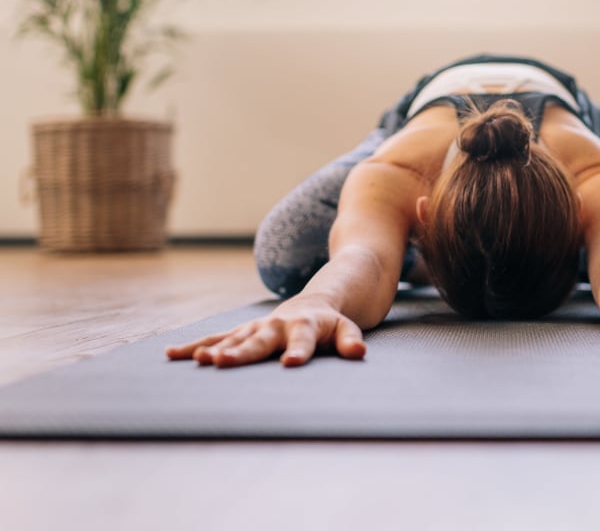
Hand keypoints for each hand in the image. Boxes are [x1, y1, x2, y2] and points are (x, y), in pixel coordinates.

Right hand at [165, 294, 365, 367]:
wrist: (314, 302)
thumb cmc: (331, 324)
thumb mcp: (347, 329)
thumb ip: (350, 341)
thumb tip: (359, 352)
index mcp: (305, 327)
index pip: (303, 341)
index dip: (297, 352)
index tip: (289, 364)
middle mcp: (277, 326)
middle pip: (259, 341)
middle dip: (241, 352)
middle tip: (221, 362)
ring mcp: (257, 328)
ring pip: (233, 338)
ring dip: (215, 348)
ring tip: (199, 360)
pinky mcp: (242, 332)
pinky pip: (217, 338)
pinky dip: (196, 346)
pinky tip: (172, 355)